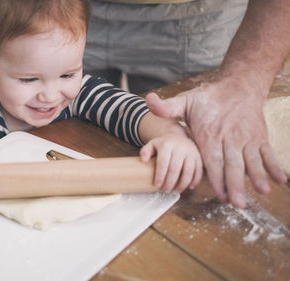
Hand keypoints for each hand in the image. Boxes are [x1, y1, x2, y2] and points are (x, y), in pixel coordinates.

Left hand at [140, 133, 202, 192]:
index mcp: (166, 145)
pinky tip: (190, 187)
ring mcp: (191, 152)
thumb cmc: (163, 145)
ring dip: (183, 183)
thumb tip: (143, 160)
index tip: (157, 185)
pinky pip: (198, 170)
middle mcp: (180, 148)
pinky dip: (195, 180)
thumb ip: (145, 151)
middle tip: (166, 190)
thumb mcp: (152, 145)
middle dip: (170, 182)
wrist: (177, 136)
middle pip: (175, 169)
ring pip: (188, 171)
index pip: (163, 163)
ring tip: (177, 190)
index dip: (160, 175)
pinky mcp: (198, 156)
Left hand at [145, 78, 286, 207]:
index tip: (219, 194)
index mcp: (209, 134)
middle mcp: (229, 137)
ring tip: (261, 192)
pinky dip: (274, 166)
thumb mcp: (185, 100)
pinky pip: (267, 153)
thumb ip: (167, 107)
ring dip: (257, 177)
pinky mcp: (259, 137)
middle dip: (236, 185)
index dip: (217, 177)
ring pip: (251, 160)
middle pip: (233, 164)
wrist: (238, 84)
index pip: (212, 159)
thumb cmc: (209, 98)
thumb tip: (148, 100)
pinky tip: (280, 181)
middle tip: (237, 204)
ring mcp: (246, 138)